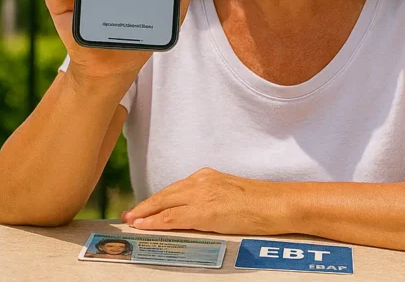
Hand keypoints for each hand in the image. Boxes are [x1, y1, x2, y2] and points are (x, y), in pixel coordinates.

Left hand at [120, 168, 288, 234]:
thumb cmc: (260, 204)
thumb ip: (211, 198)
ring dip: (145, 213)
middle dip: (144, 206)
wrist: (277, 204)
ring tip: (131, 221)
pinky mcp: (205, 210)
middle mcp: (201, 181)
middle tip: (127, 215)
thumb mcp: (229, 195)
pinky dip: (156, 222)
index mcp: (206, 177)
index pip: (174, 189)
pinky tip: (145, 226)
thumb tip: (196, 212)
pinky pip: (174, 216)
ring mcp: (202, 194)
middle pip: (165, 194)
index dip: (155, 200)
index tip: (142, 207)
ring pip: (165, 203)